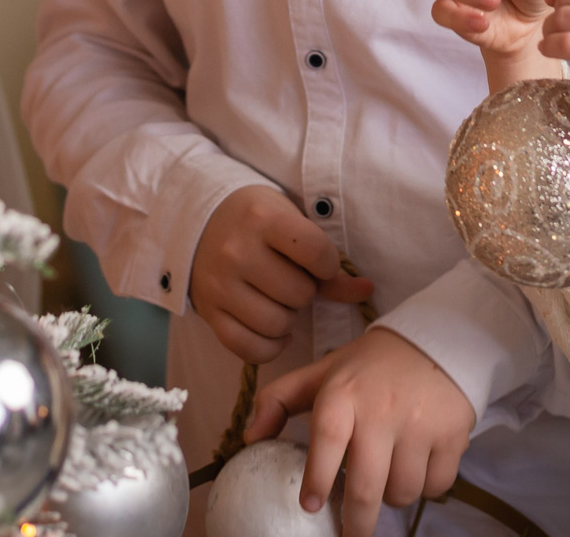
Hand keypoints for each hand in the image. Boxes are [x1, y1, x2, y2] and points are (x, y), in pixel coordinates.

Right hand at [189, 186, 373, 361]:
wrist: (203, 221)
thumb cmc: (259, 222)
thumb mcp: (291, 225)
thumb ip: (327, 262)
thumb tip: (367, 290)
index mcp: (262, 220)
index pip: (316, 252)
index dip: (326, 264)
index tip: (317, 262)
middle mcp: (237, 251)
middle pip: (298, 294)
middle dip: (305, 292)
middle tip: (292, 281)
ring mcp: (219, 284)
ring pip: (276, 324)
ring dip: (288, 319)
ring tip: (280, 301)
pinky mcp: (208, 312)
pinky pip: (248, 349)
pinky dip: (268, 346)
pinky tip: (270, 329)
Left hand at [246, 329, 473, 536]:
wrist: (436, 341)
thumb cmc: (370, 367)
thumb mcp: (322, 373)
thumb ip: (278, 400)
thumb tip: (250, 438)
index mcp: (344, 393)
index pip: (327, 439)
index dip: (318, 478)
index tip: (311, 506)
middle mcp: (382, 409)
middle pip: (366, 486)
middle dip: (356, 523)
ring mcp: (420, 424)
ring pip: (402, 492)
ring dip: (393, 498)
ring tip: (387, 477)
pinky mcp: (452, 435)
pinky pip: (435, 485)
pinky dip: (426, 487)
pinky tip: (417, 465)